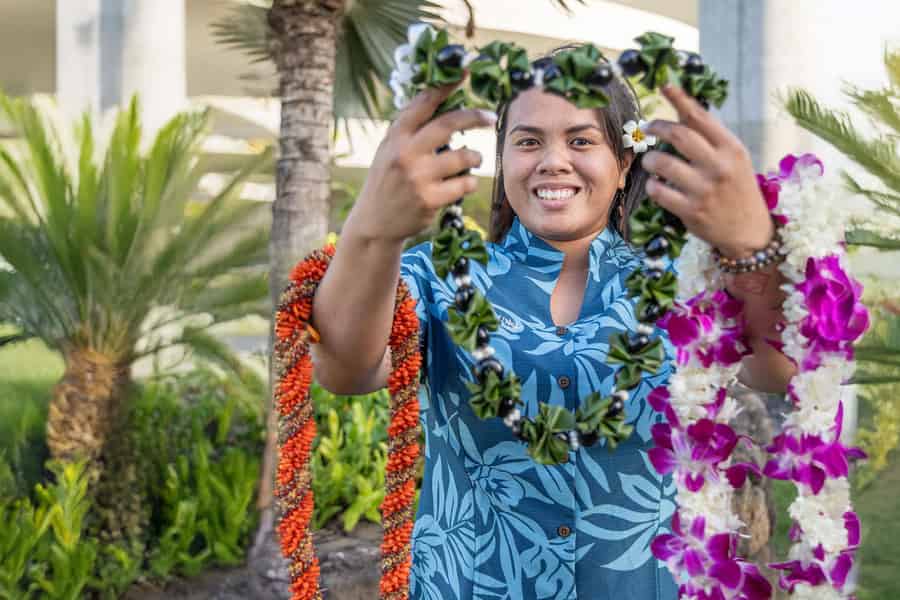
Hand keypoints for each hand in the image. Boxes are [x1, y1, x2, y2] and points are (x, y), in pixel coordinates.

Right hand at [346, 79, 496, 242]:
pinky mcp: (430, 199)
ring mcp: (418, 177)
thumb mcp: (389, 149)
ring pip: (464, 156)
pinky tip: (463, 184)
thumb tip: (441, 99)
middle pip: (450, 124)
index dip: (446, 86)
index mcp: (396, 136)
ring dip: (475, 157)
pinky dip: (469, 182)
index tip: (464, 72)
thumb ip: (410, 128)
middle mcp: (406, 153)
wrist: (374, 221)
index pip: (424, 103)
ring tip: (473, 160)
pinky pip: (465, 183)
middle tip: (490, 117)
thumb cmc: (387, 180)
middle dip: (475, 116)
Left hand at [640, 84, 772, 258]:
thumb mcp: (732, 157)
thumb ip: (709, 135)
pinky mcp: (691, 211)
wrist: (748, 229)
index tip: (663, 86)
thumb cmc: (736, 187)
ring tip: (650, 161)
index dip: (679, 98)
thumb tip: (682, 106)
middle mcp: (719, 166)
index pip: (701, 116)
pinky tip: (655, 185)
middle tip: (649, 127)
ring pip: (662, 163)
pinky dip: (652, 185)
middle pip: (679, 135)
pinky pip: (658, 191)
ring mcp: (704, 189)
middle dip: (657, 127)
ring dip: (649, 159)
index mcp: (731, 148)